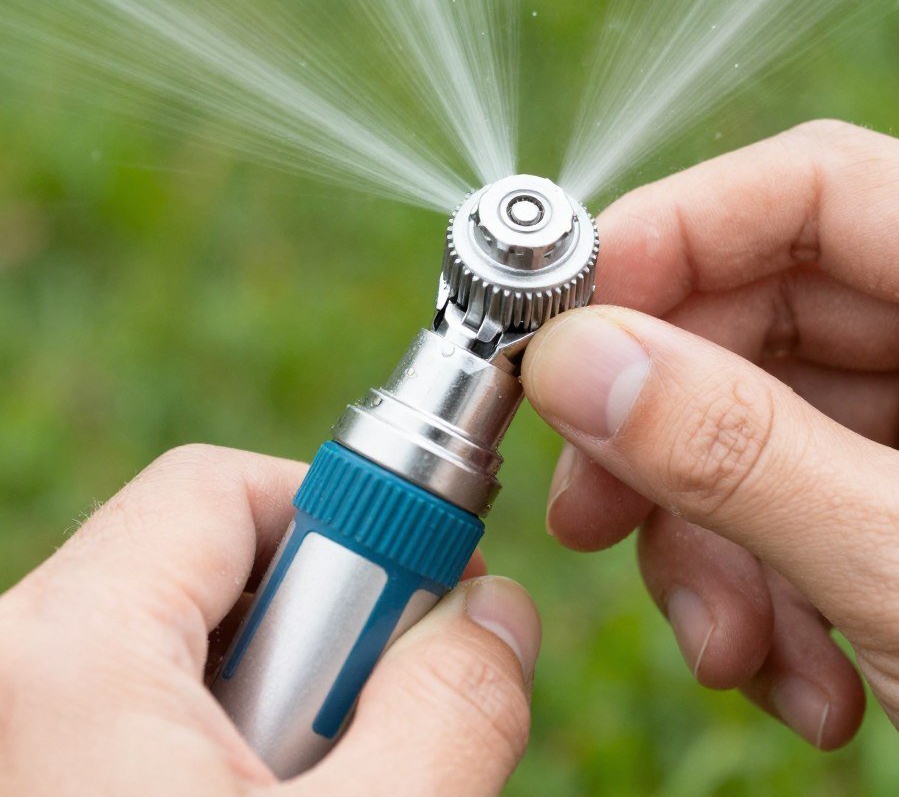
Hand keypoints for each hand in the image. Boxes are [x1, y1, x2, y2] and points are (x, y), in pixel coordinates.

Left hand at [0, 446, 538, 795]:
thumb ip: (453, 709)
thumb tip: (495, 613)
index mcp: (61, 655)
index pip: (222, 486)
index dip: (348, 519)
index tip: (421, 595)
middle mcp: (3, 669)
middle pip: (199, 565)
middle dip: (316, 631)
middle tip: (363, 732)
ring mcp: (8, 728)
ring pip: (174, 649)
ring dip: (274, 702)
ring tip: (309, 795)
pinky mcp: (24, 772)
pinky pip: (129, 713)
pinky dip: (213, 747)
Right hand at [523, 120, 898, 796]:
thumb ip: (741, 456)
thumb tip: (573, 360)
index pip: (813, 188)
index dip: (670, 241)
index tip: (563, 323)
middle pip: (761, 319)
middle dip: (666, 432)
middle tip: (591, 509)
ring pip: (754, 426)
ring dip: (710, 544)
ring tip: (730, 649)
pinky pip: (788, 504)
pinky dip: (760, 591)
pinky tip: (801, 682)